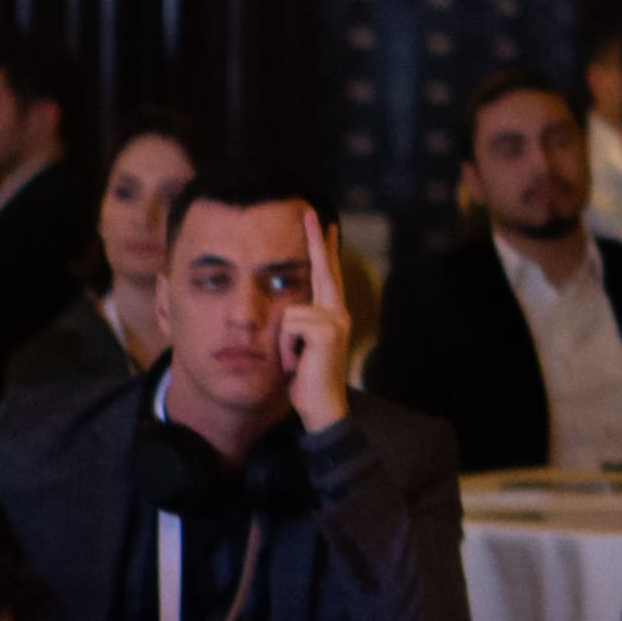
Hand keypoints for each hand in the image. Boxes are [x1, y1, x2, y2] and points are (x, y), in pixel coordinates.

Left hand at [276, 209, 353, 433]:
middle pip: (323, 270)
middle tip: (309, 212)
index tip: (321, 222)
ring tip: (295, 362)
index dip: (323, 248)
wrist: (322, 408)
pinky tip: (298, 364)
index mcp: (331, 315)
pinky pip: (290, 326)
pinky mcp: (327, 330)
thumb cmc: (306, 382)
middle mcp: (339, 312)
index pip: (326, 274)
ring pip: (290, 312)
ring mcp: (336, 320)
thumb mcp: (299, 348)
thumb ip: (298, 325)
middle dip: (316, 240)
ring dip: (283, 343)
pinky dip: (285, 348)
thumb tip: (287, 309)